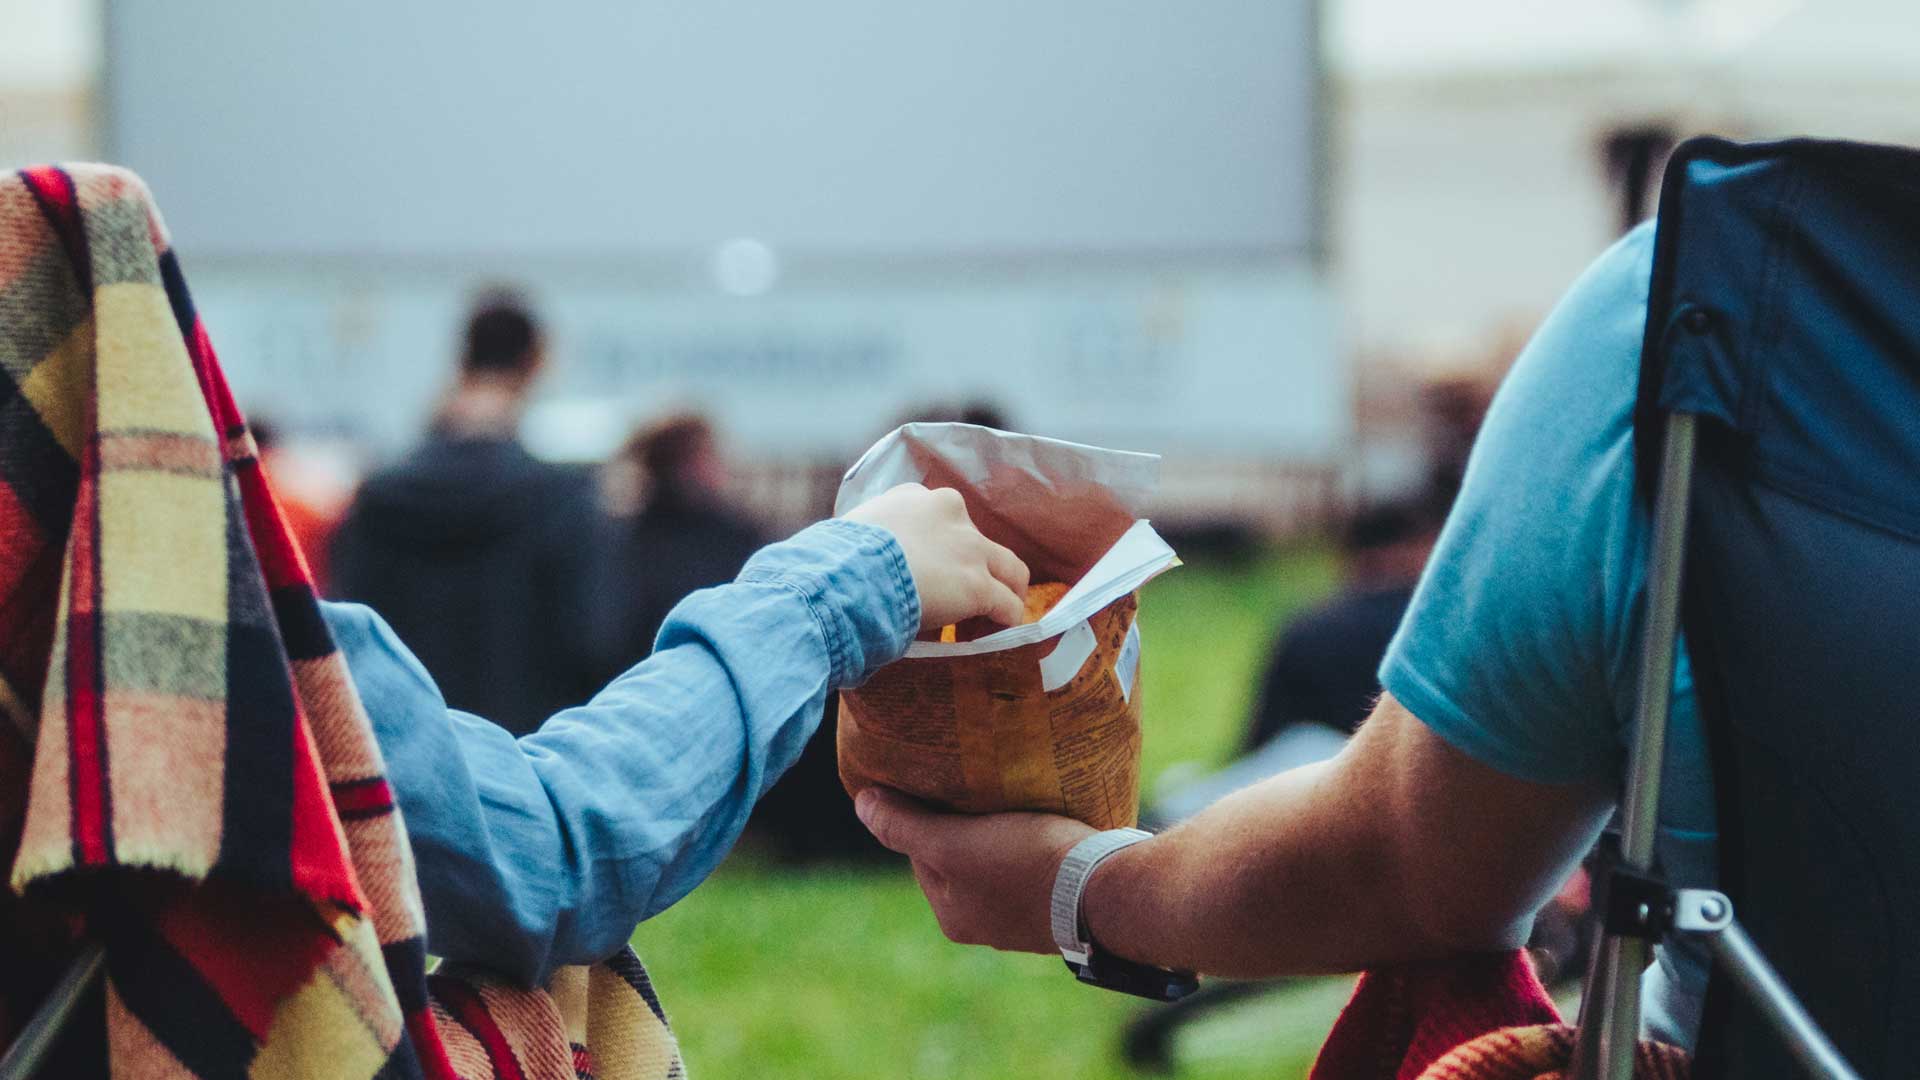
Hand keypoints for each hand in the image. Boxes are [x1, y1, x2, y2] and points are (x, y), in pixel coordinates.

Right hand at [843, 484, 1028, 631]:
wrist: (843, 577)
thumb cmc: (832, 562)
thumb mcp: (849, 538)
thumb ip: (866, 546)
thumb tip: (860, 570)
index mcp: (912, 498)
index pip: (941, 519)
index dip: (940, 551)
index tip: (927, 577)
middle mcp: (947, 511)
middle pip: (977, 542)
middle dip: (973, 571)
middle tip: (957, 604)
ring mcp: (968, 547)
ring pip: (1008, 569)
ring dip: (1002, 594)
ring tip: (984, 622)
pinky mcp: (978, 585)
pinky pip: (1007, 606)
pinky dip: (1004, 623)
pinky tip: (990, 639)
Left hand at [855, 787, 1093, 953]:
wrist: (1106, 890)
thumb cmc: (1022, 863)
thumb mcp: (951, 842)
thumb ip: (904, 826)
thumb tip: (861, 803)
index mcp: (952, 916)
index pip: (922, 853)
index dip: (928, 815)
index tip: (945, 784)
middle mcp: (984, 925)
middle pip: (960, 858)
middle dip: (967, 824)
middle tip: (980, 785)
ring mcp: (1025, 918)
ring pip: (998, 860)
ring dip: (1002, 831)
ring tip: (1013, 798)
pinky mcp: (1060, 903)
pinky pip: (1034, 865)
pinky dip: (1034, 843)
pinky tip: (1045, 820)